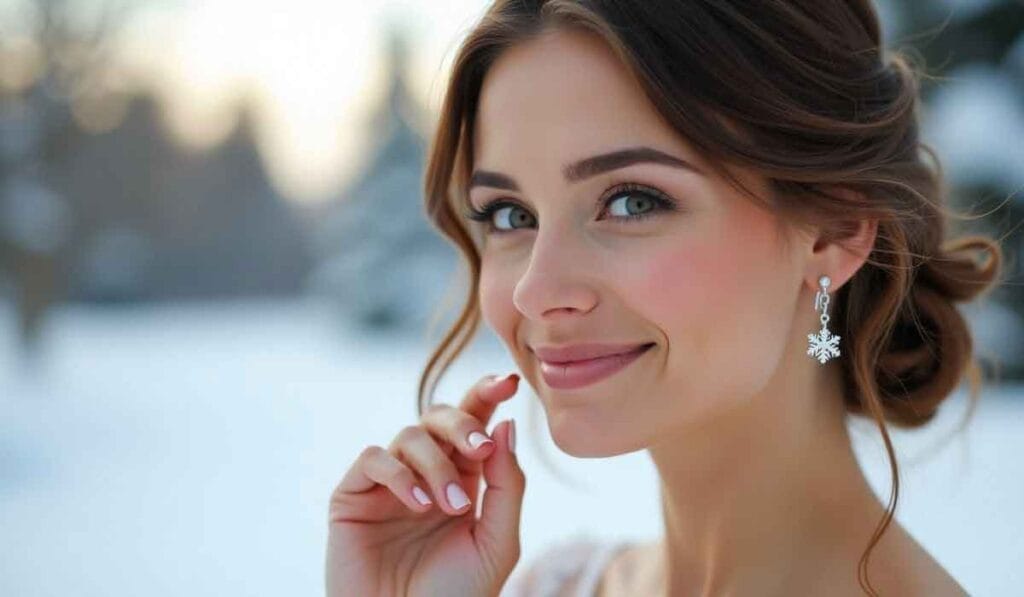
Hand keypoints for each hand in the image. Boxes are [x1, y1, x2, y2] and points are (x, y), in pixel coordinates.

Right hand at [326, 373, 523, 596]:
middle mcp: (425, 472)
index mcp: (464, 477)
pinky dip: (399, 474)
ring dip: (437, 465)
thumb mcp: (498, 541)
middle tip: (479, 449)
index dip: (486, 395)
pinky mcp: (352, 497)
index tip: (506, 383)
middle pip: (439, 417)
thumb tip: (504, 425)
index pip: (474, 423)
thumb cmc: (457, 595)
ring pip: (409, 436)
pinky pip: (374, 459)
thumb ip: (507, 484)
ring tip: (452, 506)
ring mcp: (387, 483)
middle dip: (463, 424)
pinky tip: (418, 504)